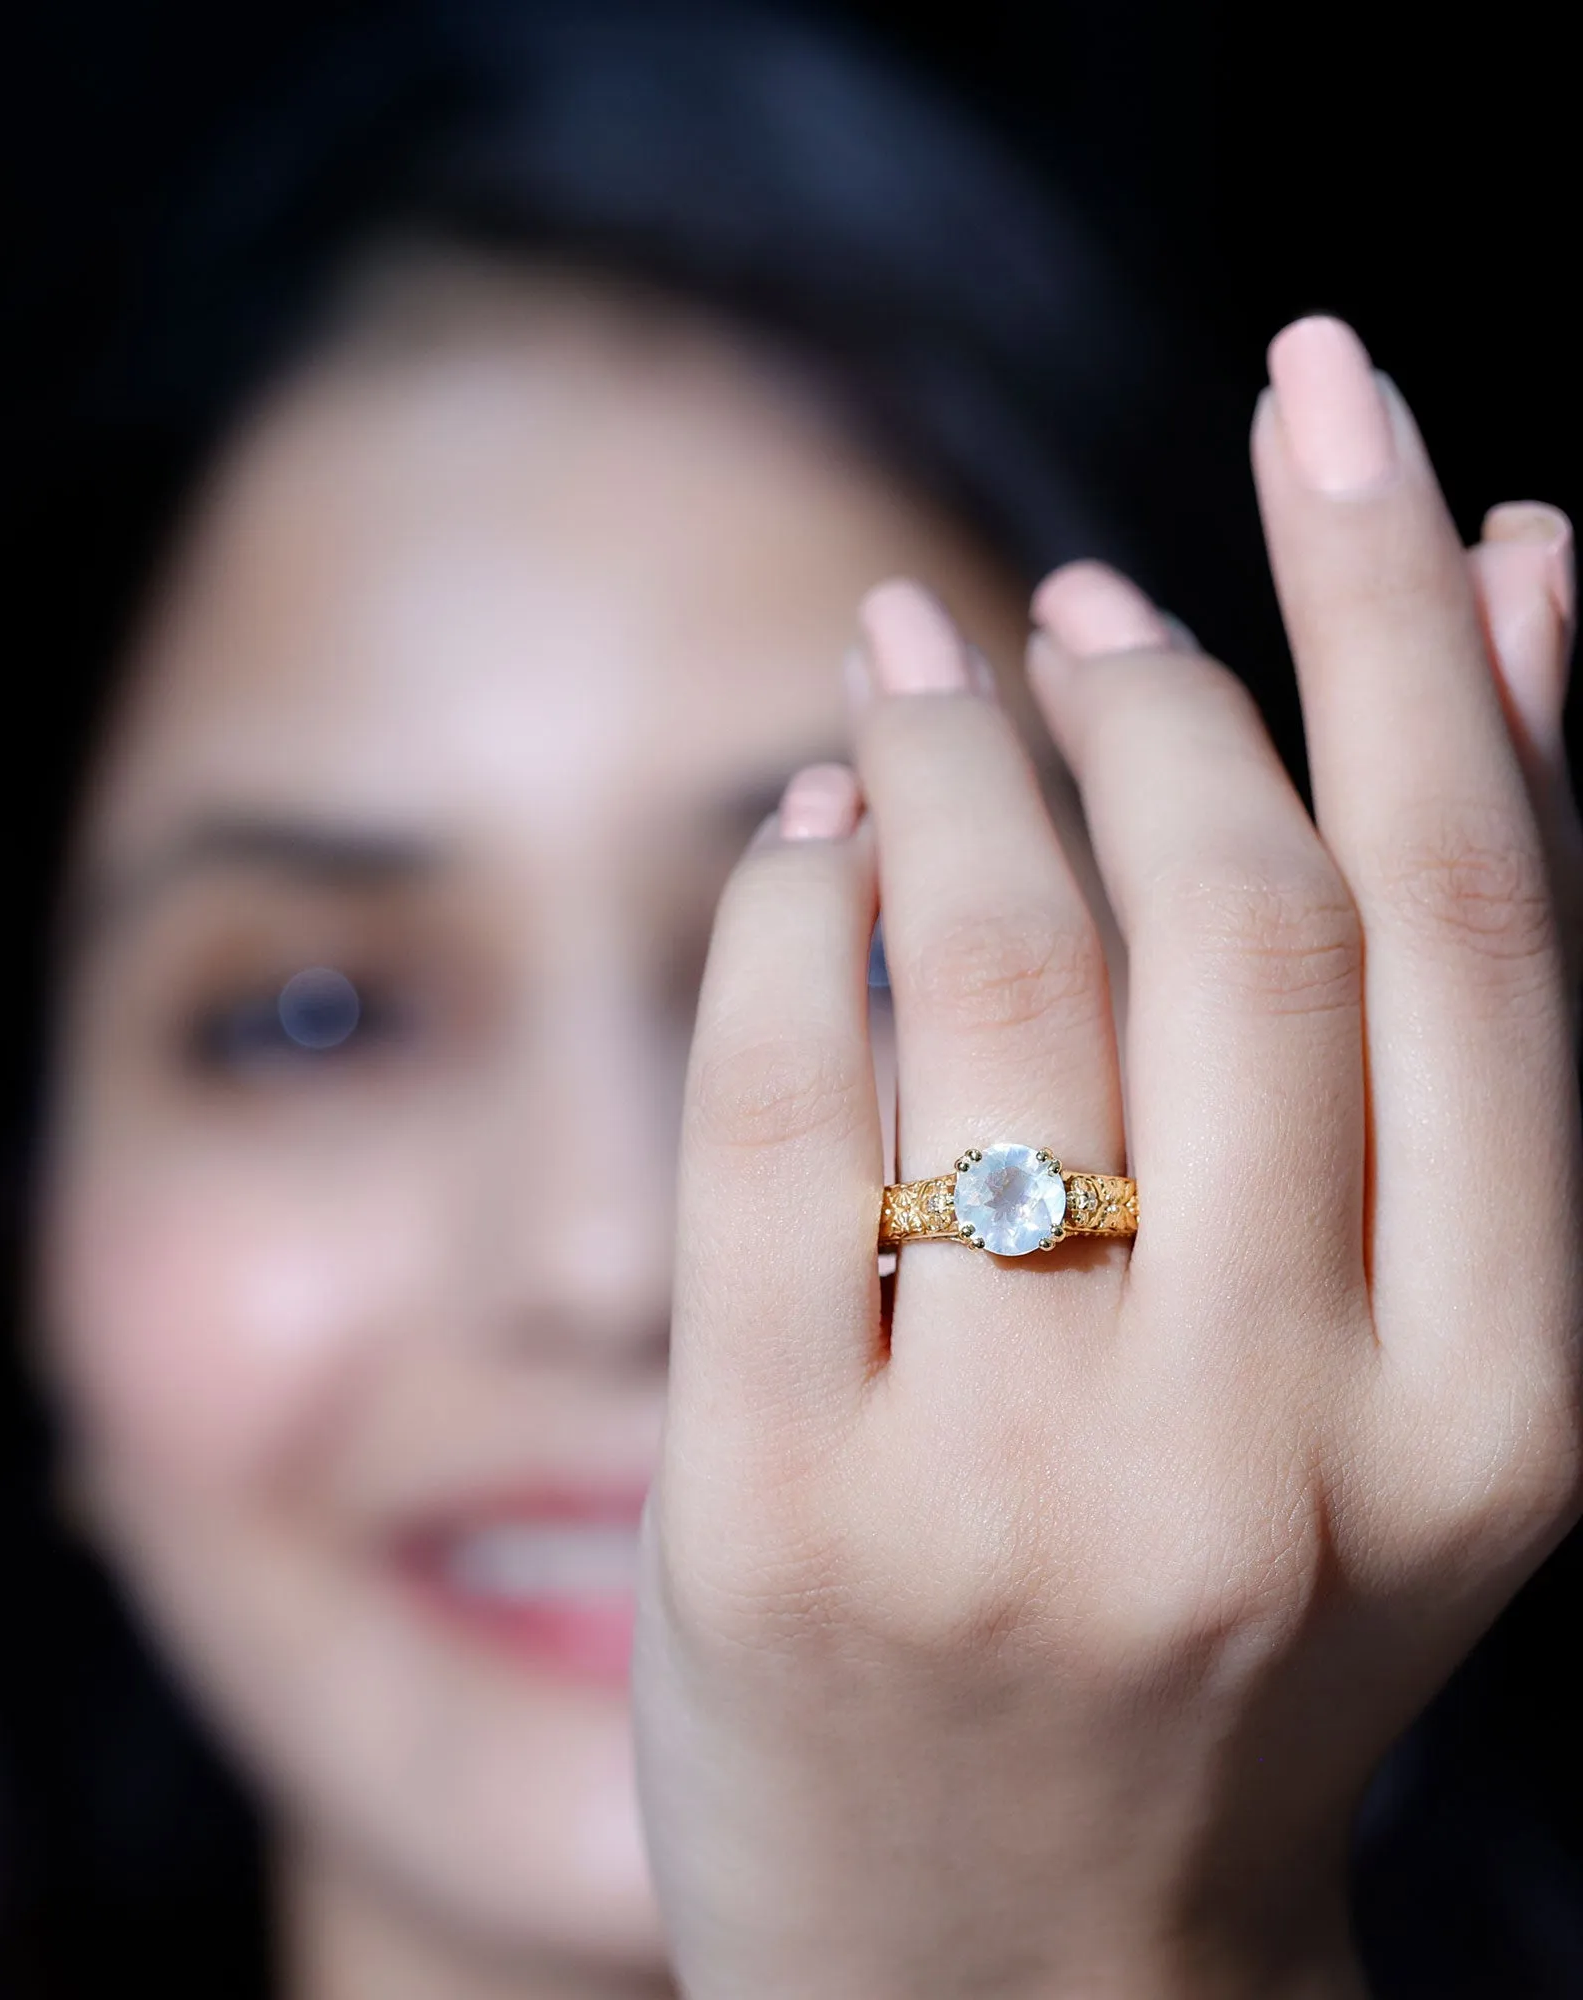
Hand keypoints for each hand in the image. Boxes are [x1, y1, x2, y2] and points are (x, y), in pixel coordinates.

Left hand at [633, 317, 1580, 1997]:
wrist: (1005, 1967)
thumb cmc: (1218, 1634)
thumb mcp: (1403, 1361)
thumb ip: (1454, 1000)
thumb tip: (1535, 588)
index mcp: (1489, 1412)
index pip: (1473, 908)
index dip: (1407, 608)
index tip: (1338, 393)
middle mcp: (1273, 1446)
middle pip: (1228, 906)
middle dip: (1145, 684)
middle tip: (1061, 608)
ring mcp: (1011, 1490)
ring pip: (989, 966)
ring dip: (947, 755)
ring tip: (926, 671)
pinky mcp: (771, 1507)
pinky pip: (769, 1099)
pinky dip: (774, 906)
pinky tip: (791, 839)